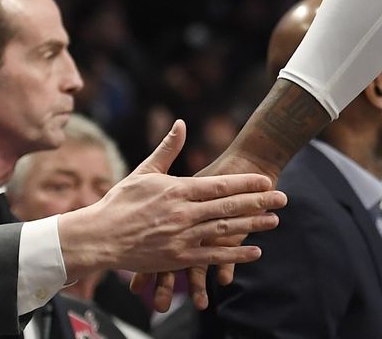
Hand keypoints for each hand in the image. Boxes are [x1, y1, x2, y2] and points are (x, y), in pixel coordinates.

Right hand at [64, 120, 282, 307]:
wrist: (99, 237)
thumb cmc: (120, 202)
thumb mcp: (144, 171)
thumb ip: (167, 149)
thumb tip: (181, 123)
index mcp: (177, 190)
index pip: (219, 185)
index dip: (245, 183)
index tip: (266, 179)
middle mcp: (184, 213)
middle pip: (228, 206)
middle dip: (258, 202)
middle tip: (283, 198)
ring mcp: (182, 237)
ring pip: (224, 230)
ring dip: (252, 225)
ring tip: (275, 221)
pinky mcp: (178, 258)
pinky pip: (212, 257)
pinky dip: (234, 254)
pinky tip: (254, 251)